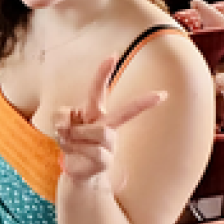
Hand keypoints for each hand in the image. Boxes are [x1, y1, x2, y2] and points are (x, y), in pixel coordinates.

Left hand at [53, 56, 166, 191]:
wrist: (75, 168)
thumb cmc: (71, 139)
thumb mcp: (61, 123)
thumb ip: (61, 116)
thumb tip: (66, 125)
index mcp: (95, 112)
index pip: (99, 89)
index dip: (104, 72)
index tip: (113, 55)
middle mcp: (107, 125)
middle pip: (124, 113)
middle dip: (142, 104)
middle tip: (162, 94)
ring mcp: (110, 144)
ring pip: (98, 132)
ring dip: (77, 135)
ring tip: (70, 140)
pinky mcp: (106, 160)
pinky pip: (93, 151)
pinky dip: (76, 149)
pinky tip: (75, 153)